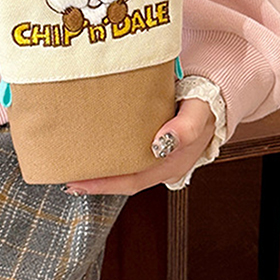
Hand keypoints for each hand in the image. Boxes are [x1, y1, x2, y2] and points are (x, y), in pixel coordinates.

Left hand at [63, 98, 215, 195]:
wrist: (213, 96)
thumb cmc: (204, 103)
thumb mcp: (198, 112)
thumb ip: (185, 128)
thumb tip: (160, 145)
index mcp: (171, 164)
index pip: (131, 181)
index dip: (103, 184)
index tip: (76, 181)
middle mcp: (163, 167)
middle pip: (123, 181)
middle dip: (95, 181)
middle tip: (66, 174)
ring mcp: (159, 160)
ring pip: (126, 171)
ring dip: (102, 170)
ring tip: (75, 163)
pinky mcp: (154, 149)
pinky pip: (130, 158)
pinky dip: (112, 157)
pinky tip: (97, 148)